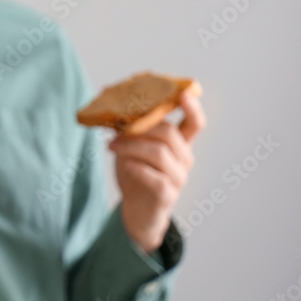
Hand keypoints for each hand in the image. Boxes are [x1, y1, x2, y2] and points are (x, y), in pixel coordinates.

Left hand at [108, 92, 205, 252]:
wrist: (136, 209)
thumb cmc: (136, 172)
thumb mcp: (130, 146)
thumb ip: (126, 124)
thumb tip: (106, 92)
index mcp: (178, 144)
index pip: (194, 123)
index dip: (193, 108)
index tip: (184, 94)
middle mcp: (183, 159)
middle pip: (170, 134)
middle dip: (141, 128)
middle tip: (116, 130)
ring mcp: (178, 178)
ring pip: (160, 154)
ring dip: (132, 146)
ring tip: (111, 145)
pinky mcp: (167, 195)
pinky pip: (155, 178)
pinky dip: (137, 168)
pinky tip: (125, 164)